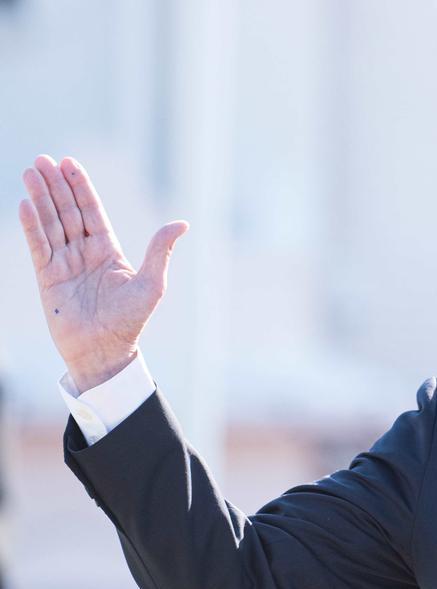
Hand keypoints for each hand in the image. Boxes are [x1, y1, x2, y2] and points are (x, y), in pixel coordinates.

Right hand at [19, 155, 187, 391]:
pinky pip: (38, 247)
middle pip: (68, 211)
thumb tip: (182, 223)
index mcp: (108, 250)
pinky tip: (25, 204)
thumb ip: (160, 251)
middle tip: (43, 159)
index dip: (80, 187)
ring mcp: (64, 264)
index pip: (92, 211)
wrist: (106, 351)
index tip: (69, 163)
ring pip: (50, 224)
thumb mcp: (152, 284)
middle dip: (56, 185)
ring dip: (40, 198)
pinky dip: (32, 226)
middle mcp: (84, 253)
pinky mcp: (47, 278)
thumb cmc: (131, 321)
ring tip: (30, 171)